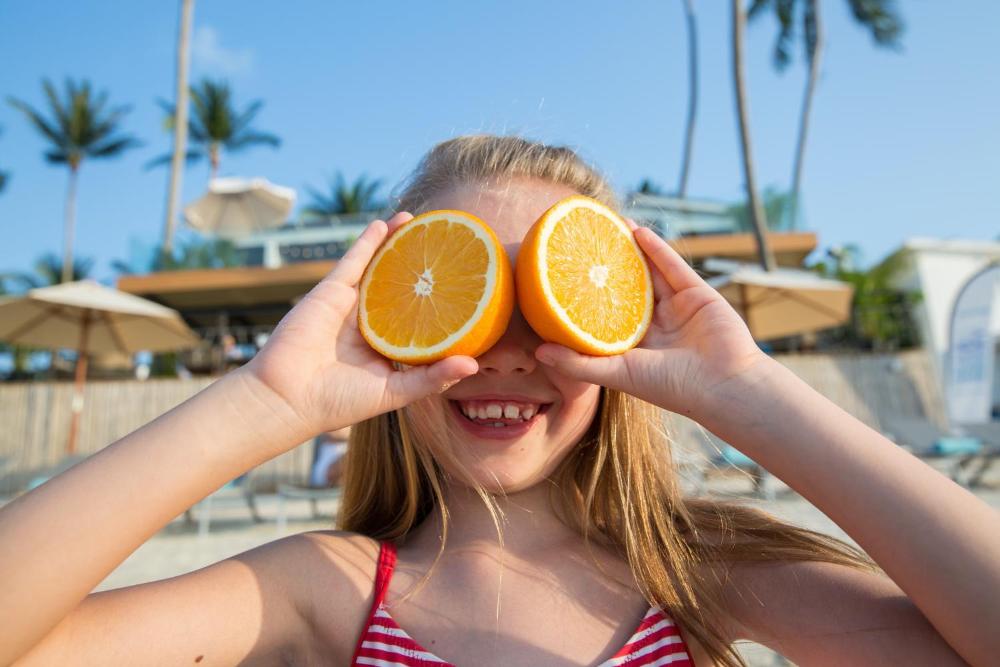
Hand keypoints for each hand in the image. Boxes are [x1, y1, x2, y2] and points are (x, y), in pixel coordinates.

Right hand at [242, 213, 478, 434]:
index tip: (462, 286)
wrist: (289, 396)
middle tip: (444, 247)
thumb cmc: (340, 402)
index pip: (417, 319)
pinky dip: (369, 241)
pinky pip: (354, 260)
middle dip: (418, 268)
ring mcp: (349, 305)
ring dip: (396, 244)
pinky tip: (386, 224)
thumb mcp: (396, 392)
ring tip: (419, 223)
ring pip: (377, 268)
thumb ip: (433, 378)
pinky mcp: (330, 291)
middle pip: (399, 288)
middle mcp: (369, 323)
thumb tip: (474, 365)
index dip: (436, 303)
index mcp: (385, 346)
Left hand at [534, 225, 767, 419]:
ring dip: (628, 252)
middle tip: (579, 247)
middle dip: (604, 270)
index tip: (559, 280)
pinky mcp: (696, 293)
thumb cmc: (670, 386)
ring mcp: (676, 308)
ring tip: (605, 230)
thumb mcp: (617, 374)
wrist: (724, 385)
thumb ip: (579, 363)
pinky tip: (635, 232)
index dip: (584, 300)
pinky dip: (655, 249)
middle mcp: (654, 326)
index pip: (603, 317)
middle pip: (624, 291)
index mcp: (635, 346)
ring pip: (647, 274)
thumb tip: (538, 352)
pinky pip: (671, 266)